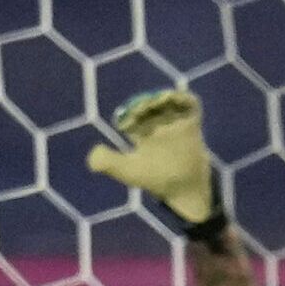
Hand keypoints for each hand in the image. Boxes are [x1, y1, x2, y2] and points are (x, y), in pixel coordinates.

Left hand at [86, 87, 216, 225]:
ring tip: (157, 100)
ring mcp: (175, 124)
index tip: (124, 122)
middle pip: (149, 105)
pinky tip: (172, 98)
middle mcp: (158, 126)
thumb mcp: (127, 171)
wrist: (182, 189)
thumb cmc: (155, 180)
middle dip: (143, 102)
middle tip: (139, 109)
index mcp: (142, 135)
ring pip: (167, 101)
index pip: (131, 116)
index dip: (126, 114)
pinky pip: (189, 105)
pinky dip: (183, 97)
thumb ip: (107, 162)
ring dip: (161, 96)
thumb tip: (92, 154)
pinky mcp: (191, 124)